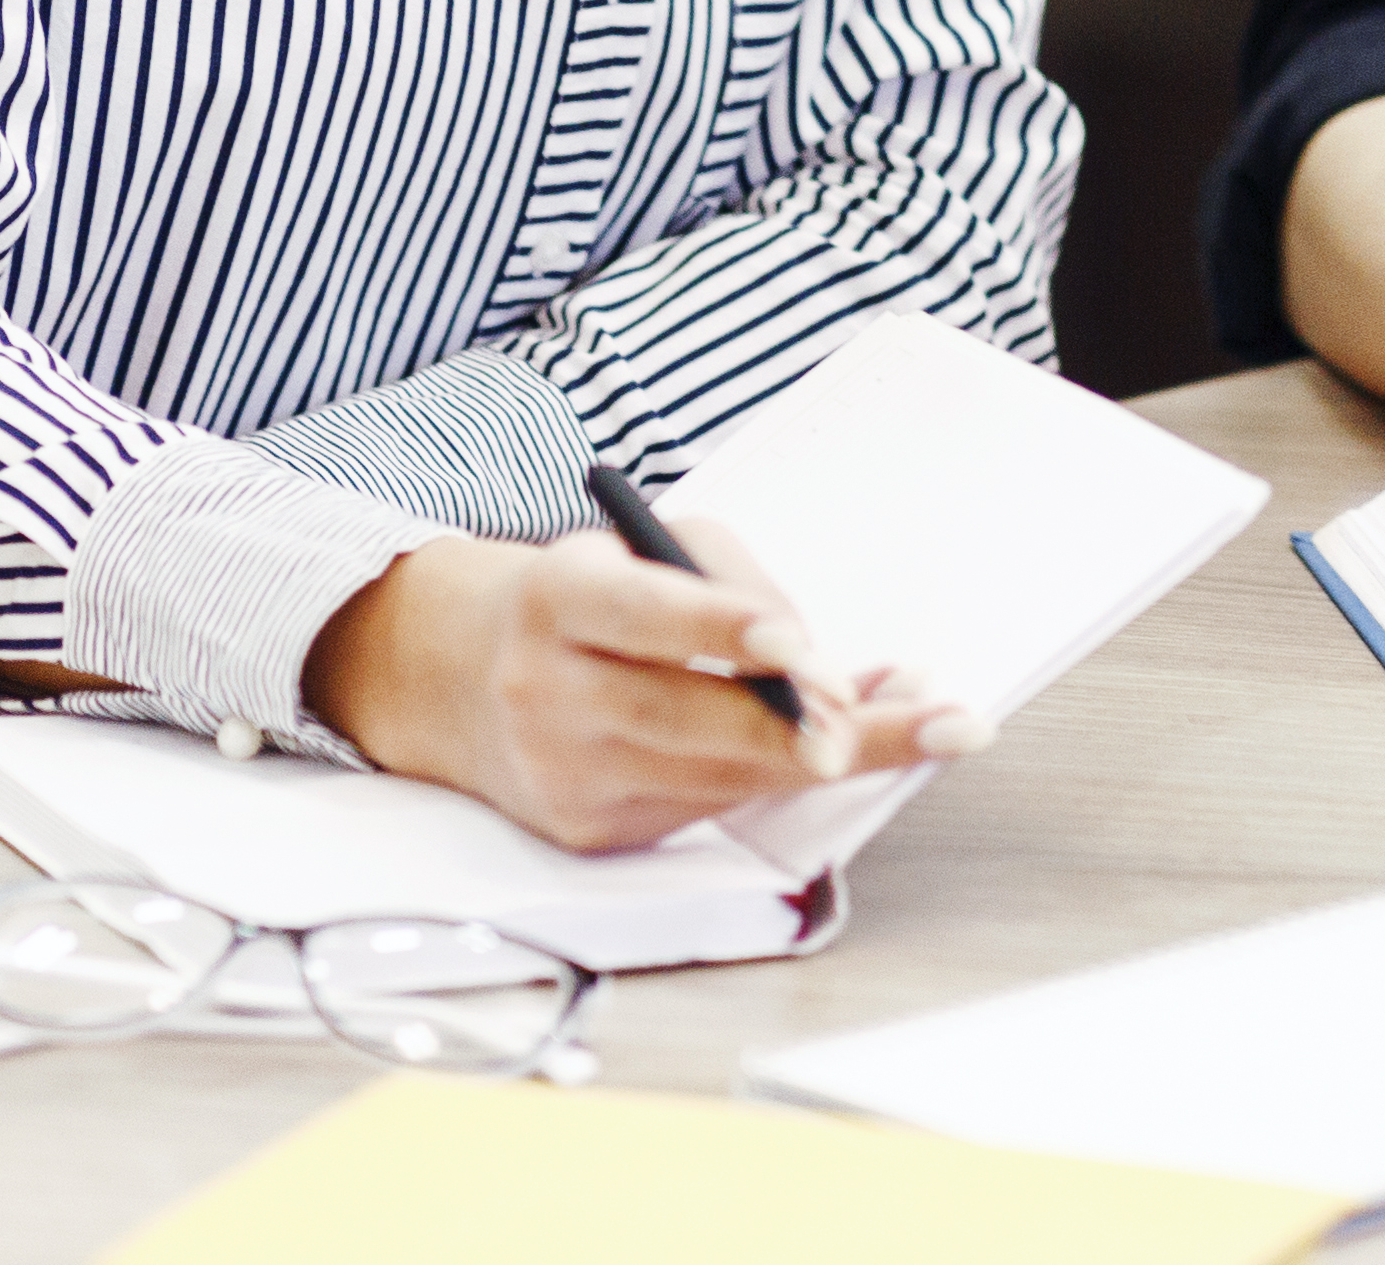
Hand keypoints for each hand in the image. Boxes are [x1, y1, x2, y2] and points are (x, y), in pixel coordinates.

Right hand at [302, 528, 985, 852]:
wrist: (455, 679)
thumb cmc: (584, 597)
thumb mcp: (640, 550)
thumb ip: (736, 588)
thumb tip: (841, 669)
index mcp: (558, 600)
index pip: (643, 615)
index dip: (721, 626)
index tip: (796, 641)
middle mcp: (550, 693)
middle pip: (693, 719)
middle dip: (803, 727)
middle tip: (902, 722)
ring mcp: (566, 775)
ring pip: (720, 776)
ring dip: (828, 755)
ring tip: (929, 721)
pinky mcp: (589, 833)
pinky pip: (707, 806)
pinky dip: (778, 778)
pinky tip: (835, 745)